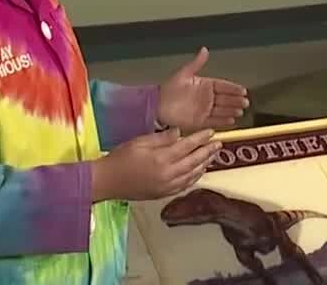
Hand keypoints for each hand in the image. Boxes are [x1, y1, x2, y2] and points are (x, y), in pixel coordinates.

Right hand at [92, 127, 221, 200]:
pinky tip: (199, 171)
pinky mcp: (163, 194)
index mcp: (162, 158)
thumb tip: (180, 132)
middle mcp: (168, 174)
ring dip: (204, 164)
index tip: (211, 132)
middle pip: (194, 161)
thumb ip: (162, 138)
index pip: (187, 146)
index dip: (201, 138)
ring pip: (192, 174)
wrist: (107, 182)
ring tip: (212, 156)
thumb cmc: (120, 158)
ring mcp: (167, 186)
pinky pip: (185, 185)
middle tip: (219, 144)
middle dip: (208, 151)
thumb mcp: (140, 141)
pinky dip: (195, 177)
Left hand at [158, 47, 249, 132]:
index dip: (233, 88)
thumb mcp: (183, 74)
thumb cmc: (169, 89)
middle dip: (236, 100)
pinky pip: (214, 120)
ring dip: (232, 111)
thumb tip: (204, 49)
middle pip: (225, 99)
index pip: (223, 86)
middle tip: (245, 102)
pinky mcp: (200, 121)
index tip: (243, 90)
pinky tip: (231, 121)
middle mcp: (207, 97)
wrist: (158, 106)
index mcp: (205, 85)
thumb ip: (196, 63)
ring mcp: (204, 109)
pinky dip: (223, 121)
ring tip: (240, 111)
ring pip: (222, 110)